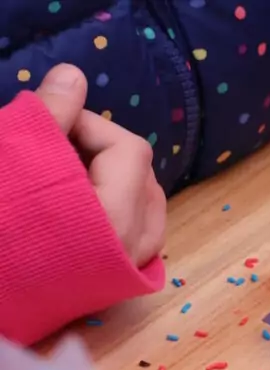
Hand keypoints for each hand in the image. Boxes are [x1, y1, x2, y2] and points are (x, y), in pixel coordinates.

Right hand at [34, 64, 165, 266]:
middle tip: (52, 148)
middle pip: (141, 175)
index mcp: (114, 219)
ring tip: (65, 170)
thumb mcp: (15, 164)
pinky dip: (118, 207)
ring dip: (112, 177)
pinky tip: (85, 200)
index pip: (128, 149)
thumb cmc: (0, 228)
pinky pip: (140, 233)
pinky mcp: (113, 283)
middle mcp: (132, 248)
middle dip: (101, 150)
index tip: (47, 124)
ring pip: (145, 204)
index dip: (89, 125)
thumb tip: (73, 76)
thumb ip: (49, 119)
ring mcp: (126, 269)